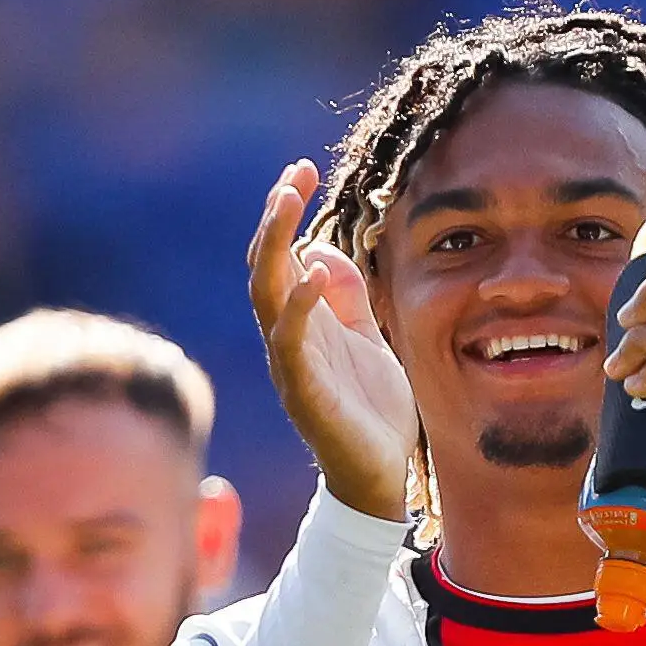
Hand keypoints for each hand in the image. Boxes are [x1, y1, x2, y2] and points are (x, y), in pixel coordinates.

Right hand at [247, 160, 415, 519]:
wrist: (381, 475)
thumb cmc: (370, 409)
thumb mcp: (366, 337)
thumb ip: (347, 296)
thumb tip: (323, 251)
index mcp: (300, 323)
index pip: (280, 257)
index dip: (285, 214)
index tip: (302, 170)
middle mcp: (286, 338)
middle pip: (264, 266)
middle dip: (275, 218)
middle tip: (293, 175)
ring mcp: (290, 364)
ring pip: (266, 294)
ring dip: (274, 245)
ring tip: (287, 202)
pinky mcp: (304, 392)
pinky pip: (290, 342)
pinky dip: (298, 306)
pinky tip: (311, 273)